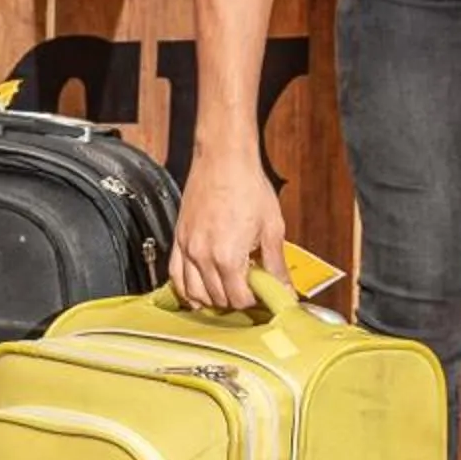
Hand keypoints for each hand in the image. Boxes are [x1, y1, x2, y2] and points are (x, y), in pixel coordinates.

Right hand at [171, 150, 287, 310]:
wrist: (224, 159)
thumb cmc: (247, 186)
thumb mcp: (272, 227)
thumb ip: (276, 264)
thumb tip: (285, 289)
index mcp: (227, 256)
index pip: (239, 298)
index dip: (254, 300)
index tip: (262, 294)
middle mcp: (203, 255)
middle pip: (217, 299)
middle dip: (235, 300)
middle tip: (249, 290)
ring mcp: (187, 248)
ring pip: (193, 293)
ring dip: (211, 299)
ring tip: (227, 292)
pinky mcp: (178, 238)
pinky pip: (175, 275)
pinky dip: (185, 290)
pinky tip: (197, 292)